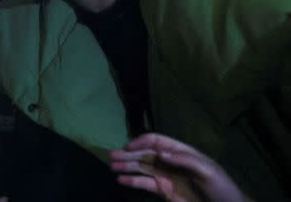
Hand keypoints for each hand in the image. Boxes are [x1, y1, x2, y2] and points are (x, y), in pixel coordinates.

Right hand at [110, 133, 247, 201]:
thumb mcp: (207, 171)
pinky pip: (145, 184)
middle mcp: (170, 162)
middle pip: (145, 154)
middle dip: (128, 154)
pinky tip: (121, 181)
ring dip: (127, 167)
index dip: (141, 142)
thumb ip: (184, 160)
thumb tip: (159, 152)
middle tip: (111, 156)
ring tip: (112, 167)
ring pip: (142, 169)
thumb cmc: (222, 188)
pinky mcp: (164, 191)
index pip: (156, 141)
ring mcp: (166, 177)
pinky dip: (132, 182)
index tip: (128, 148)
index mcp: (181, 152)